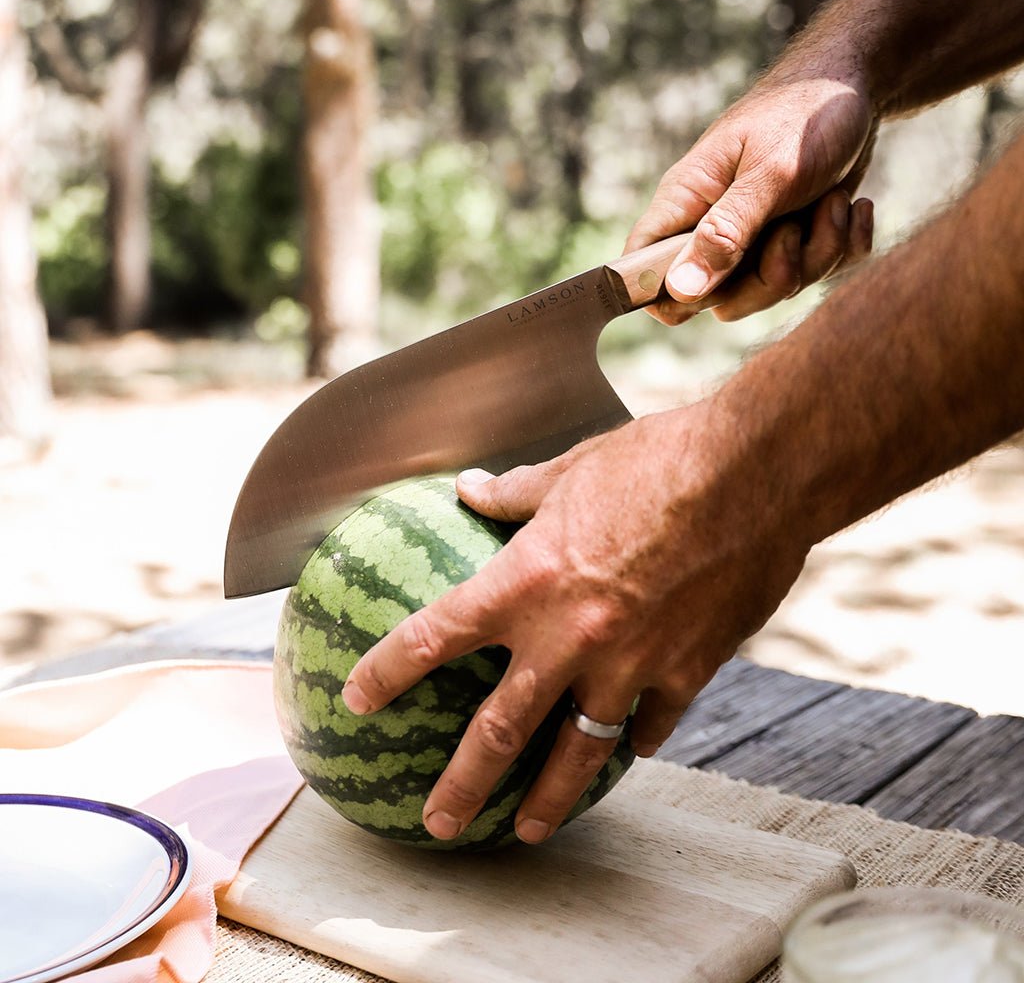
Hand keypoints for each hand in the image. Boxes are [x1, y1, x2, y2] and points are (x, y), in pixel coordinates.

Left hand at [341, 404, 809, 843]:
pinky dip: (635, 743)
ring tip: (528, 828)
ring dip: (549, 798)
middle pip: (501, 729)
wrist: (756, 473)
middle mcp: (571, 636)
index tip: (357, 700)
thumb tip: (472, 489)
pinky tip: (628, 752)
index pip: (436, 636)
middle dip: (464, 784)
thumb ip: (514, 492)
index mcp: (528, 581)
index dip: (389, 671)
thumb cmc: (659, 458)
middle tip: (438, 822)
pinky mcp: (689, 671)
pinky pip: (652, 725)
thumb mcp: (573, 468)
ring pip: (580, 753)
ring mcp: (632, 663)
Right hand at [627, 74, 876, 325]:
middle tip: (794, 229)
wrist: (860, 85)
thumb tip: (679, 288)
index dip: (668, 295)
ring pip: (770, 290)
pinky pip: (814, 276)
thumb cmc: (806, 115)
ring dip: (817, 253)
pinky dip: (842, 246)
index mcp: (686, 203)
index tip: (719, 284)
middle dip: (771, 278)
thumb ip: (726, 232)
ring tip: (834, 202)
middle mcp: (711, 228)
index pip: (643, 268)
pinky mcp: (792, 241)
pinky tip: (852, 206)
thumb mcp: (771, 173)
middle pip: (718, 298)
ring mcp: (752, 239)